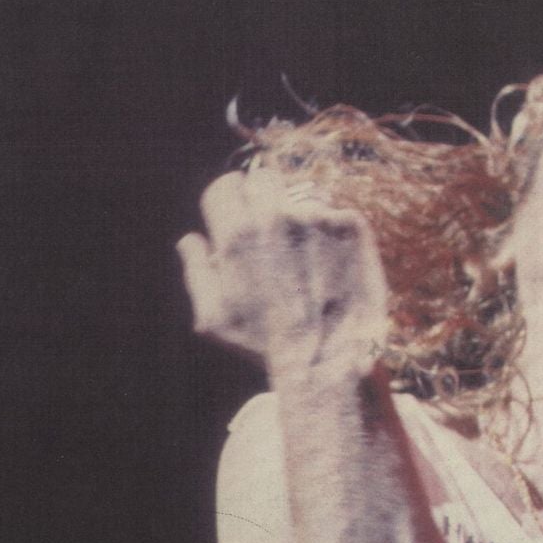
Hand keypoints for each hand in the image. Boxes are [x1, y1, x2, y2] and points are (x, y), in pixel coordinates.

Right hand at [177, 170, 389, 370]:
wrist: (328, 363)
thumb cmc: (265, 346)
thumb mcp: (213, 318)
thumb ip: (196, 271)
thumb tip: (191, 240)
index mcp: (237, 233)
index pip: (226, 186)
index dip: (231, 205)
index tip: (240, 221)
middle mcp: (275, 215)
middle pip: (263, 180)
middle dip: (263, 202)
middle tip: (273, 236)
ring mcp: (317, 217)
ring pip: (300, 198)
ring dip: (299, 219)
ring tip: (307, 259)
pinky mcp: (351, 226)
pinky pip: (335, 216)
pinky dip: (332, 234)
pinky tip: (332, 266)